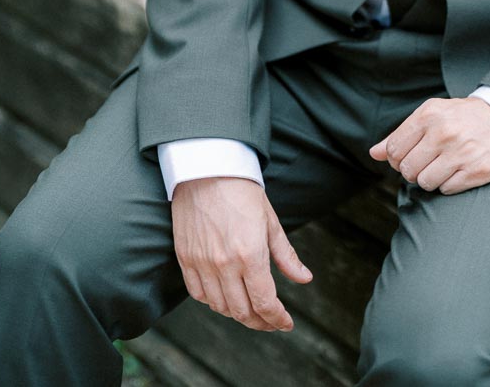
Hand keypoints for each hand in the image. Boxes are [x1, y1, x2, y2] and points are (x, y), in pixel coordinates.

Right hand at [171, 177, 311, 331]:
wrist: (207, 167)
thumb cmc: (242, 190)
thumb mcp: (270, 220)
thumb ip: (286, 255)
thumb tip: (304, 279)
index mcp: (250, 254)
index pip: (265, 302)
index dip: (277, 319)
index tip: (285, 323)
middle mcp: (224, 264)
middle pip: (242, 311)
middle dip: (260, 322)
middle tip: (271, 320)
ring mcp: (202, 262)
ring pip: (220, 307)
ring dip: (237, 314)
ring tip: (250, 308)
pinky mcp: (186, 258)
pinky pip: (198, 294)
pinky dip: (213, 302)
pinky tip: (224, 296)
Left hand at [369, 97, 489, 193]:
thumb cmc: (467, 117)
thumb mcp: (434, 114)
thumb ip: (402, 133)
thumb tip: (374, 153)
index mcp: (429, 114)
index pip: (395, 149)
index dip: (397, 159)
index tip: (408, 157)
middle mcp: (443, 133)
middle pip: (407, 169)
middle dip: (412, 171)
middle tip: (426, 163)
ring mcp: (460, 153)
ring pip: (425, 182)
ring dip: (430, 179)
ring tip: (443, 167)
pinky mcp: (476, 172)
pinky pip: (446, 189)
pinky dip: (448, 185)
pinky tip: (458, 171)